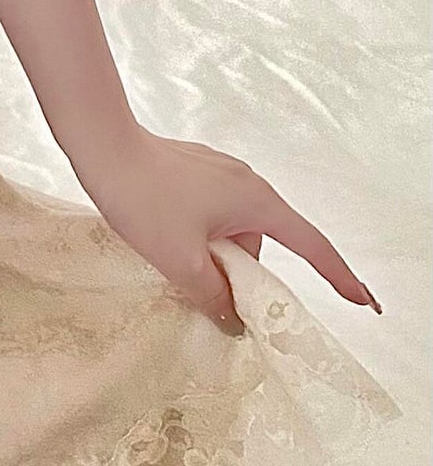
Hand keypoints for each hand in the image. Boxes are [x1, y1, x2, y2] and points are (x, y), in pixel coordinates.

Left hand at [70, 123, 381, 334]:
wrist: (101, 145)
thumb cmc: (145, 199)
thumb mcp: (181, 261)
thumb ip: (214, 297)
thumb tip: (233, 320)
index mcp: (257, 202)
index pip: (311, 247)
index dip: (339, 277)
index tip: (364, 300)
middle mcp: (246, 183)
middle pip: (260, 243)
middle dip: (238, 272)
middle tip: (203, 290)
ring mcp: (219, 173)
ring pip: (230, 230)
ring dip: (211, 253)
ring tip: (170, 257)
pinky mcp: (195, 170)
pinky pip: (210, 212)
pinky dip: (198, 234)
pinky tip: (163, 236)